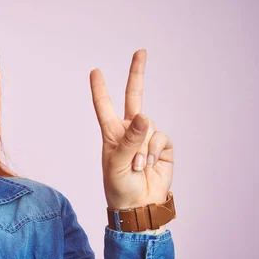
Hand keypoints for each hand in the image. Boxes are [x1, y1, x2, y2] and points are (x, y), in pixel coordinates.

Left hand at [90, 49, 172, 209]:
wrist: (139, 207)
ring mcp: (147, 138)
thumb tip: (144, 116)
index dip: (100, 89)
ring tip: (136, 167)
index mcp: (112, 134)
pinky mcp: (162, 147)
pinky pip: (160, 138)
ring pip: (149, 126)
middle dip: (137, 74)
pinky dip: (154, 152)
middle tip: (141, 51)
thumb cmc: (120, 187)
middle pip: (134, 97)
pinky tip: (148, 165)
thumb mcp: (117, 164)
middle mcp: (129, 131)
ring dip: (142, 149)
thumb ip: (129, 140)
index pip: (104, 107)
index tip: (95, 71)